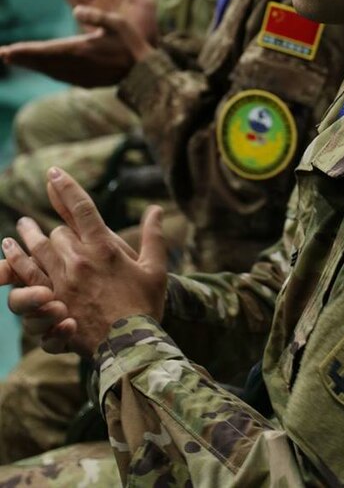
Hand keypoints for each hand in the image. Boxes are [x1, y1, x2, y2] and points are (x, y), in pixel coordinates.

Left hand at [0, 26, 136, 85]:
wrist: (146, 73)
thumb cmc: (135, 45)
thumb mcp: (120, 24)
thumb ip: (97, 16)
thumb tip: (76, 8)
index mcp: (85, 51)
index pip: (49, 52)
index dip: (27, 51)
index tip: (7, 51)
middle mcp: (80, 67)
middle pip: (44, 63)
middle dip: (23, 58)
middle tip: (3, 54)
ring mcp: (82, 78)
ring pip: (50, 71)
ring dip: (32, 64)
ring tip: (14, 58)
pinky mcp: (86, 82)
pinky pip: (59, 75)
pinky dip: (46, 69)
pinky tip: (39, 65)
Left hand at [5, 167, 165, 356]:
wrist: (129, 344)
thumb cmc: (145, 306)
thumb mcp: (156, 269)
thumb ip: (154, 236)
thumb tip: (156, 209)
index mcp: (105, 248)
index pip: (82, 208)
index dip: (66, 187)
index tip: (53, 173)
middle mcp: (80, 260)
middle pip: (59, 231)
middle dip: (57, 226)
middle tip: (51, 222)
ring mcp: (63, 281)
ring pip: (39, 249)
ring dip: (29, 235)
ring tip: (21, 225)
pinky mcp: (52, 300)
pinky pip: (27, 274)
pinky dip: (16, 259)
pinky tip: (8, 248)